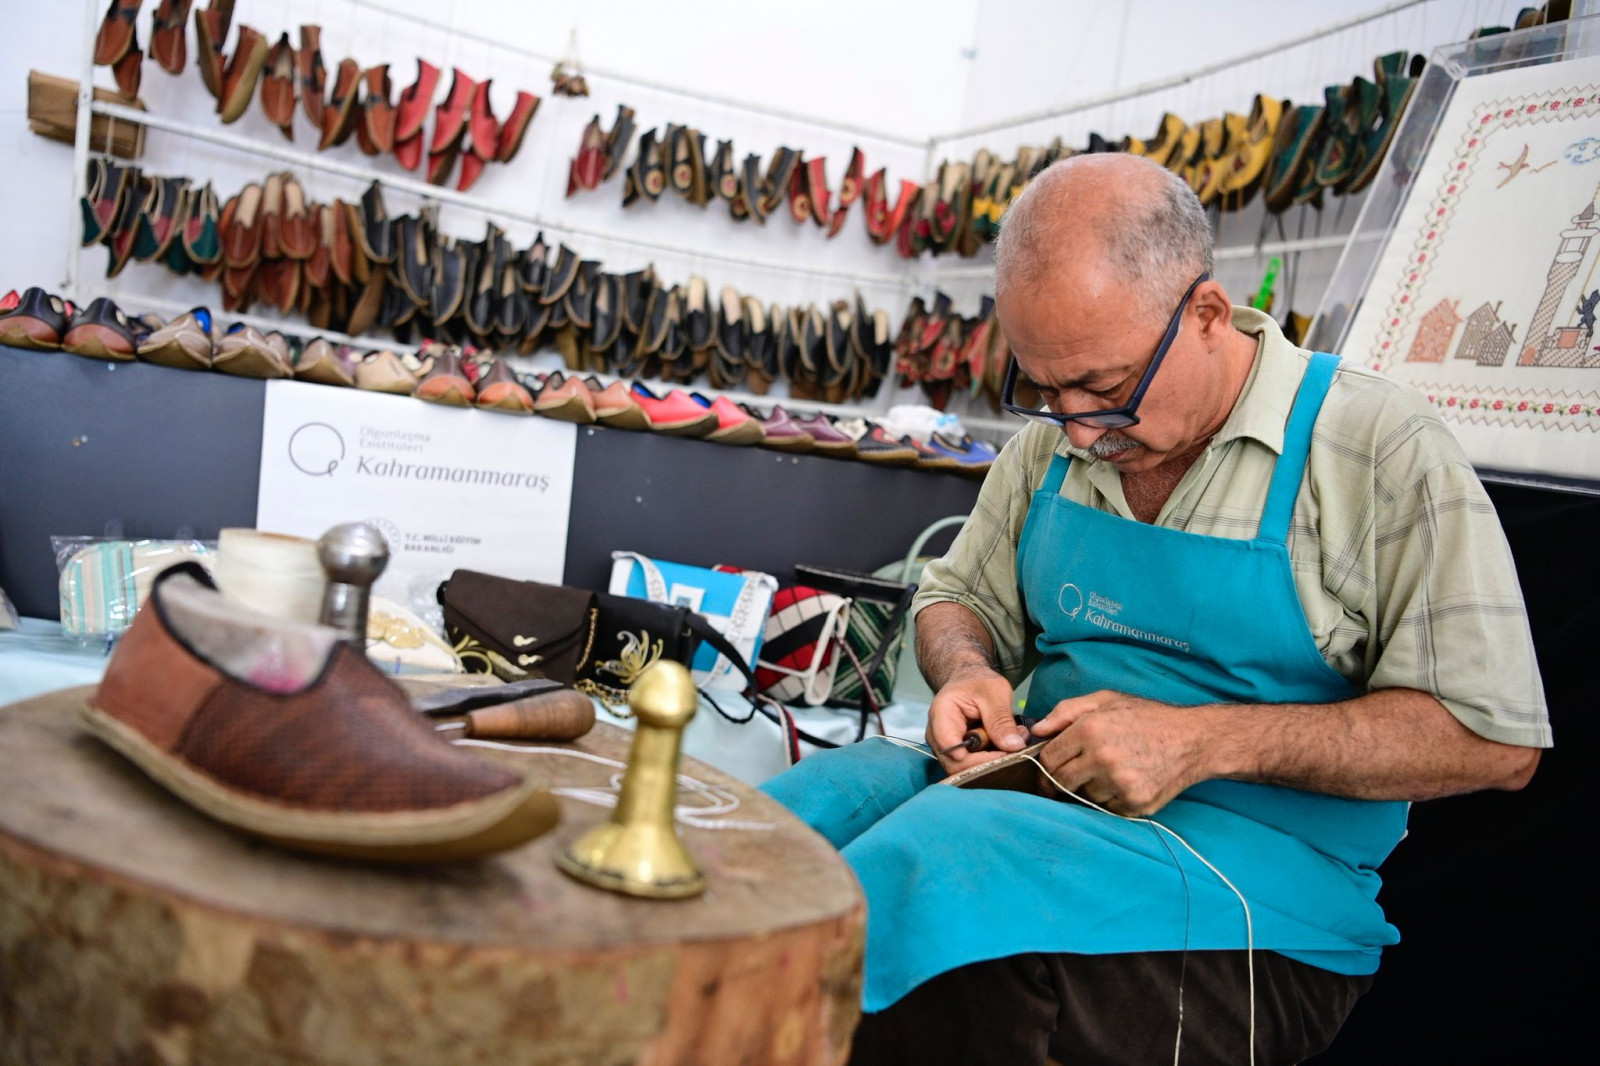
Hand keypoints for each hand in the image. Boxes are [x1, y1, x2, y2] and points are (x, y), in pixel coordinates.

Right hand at [925, 668, 1022, 774]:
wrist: (969, 681)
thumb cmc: (978, 682)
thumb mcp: (995, 693)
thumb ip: (1001, 720)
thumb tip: (1013, 747)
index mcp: (941, 715)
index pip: (950, 747)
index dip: (975, 758)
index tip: (1003, 754)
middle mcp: (937, 736)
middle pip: (956, 764)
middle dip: (988, 761)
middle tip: (1014, 750)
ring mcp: (945, 747)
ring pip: (966, 768)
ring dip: (992, 760)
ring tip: (1013, 743)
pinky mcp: (957, 754)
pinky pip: (972, 766)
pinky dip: (991, 759)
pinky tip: (1005, 746)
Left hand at [1029, 690, 1207, 815]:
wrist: (1193, 740)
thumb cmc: (1146, 717)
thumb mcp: (1106, 700)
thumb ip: (1066, 711)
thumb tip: (1037, 730)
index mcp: (1090, 730)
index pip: (1049, 760)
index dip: (1043, 767)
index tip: (1045, 772)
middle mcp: (1102, 758)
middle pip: (1061, 783)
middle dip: (1059, 783)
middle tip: (1066, 780)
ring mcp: (1120, 784)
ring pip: (1084, 797)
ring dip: (1088, 789)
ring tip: (1107, 773)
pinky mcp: (1135, 803)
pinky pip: (1107, 809)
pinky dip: (1109, 800)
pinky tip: (1124, 782)